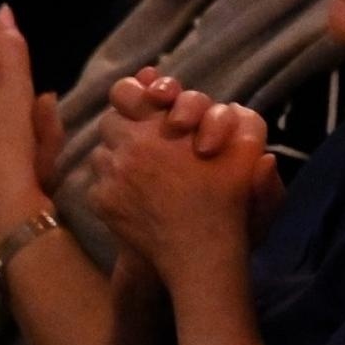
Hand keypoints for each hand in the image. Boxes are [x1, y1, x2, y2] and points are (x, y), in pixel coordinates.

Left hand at [86, 92, 269, 282]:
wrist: (202, 252)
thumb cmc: (228, 201)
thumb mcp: (246, 153)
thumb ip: (239, 121)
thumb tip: (222, 107)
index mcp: (160, 127)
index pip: (126, 92)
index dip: (135, 97)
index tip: (150, 110)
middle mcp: (129, 146)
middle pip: (110, 121)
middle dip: (127, 129)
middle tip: (148, 143)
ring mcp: (111, 176)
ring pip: (102, 153)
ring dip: (119, 158)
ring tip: (143, 173)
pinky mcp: (102, 203)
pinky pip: (98, 184)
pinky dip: (114, 187)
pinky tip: (136, 198)